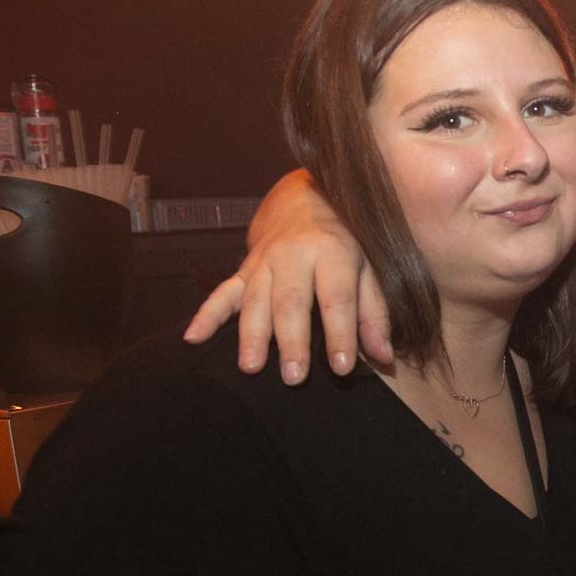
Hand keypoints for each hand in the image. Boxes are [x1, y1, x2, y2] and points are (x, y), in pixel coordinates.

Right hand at [182, 170, 390, 382]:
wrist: (304, 198)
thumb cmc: (343, 242)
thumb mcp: (368, 268)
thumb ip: (374, 314)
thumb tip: (383, 357)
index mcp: (332, 252)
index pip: (336, 298)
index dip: (339, 333)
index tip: (341, 367)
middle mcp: (294, 255)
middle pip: (291, 302)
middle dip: (291, 341)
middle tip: (294, 377)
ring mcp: (263, 262)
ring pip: (255, 301)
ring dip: (251, 335)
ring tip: (251, 367)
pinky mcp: (243, 269)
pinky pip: (222, 293)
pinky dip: (205, 315)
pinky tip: (192, 338)